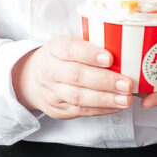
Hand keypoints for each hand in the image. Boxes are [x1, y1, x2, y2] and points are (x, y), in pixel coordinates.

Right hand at [12, 36, 131, 118]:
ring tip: (125, 99)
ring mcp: (53, 92)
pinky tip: (116, 106)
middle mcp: (51, 70)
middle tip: (126, 84)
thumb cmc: (58, 59)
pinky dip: (101, 109)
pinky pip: (81, 111)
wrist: (30, 80)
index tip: (109, 58)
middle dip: (104, 81)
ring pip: (79, 97)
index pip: (70, 49)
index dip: (90, 54)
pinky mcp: (58, 109)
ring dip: (105, 99)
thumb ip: (89, 45)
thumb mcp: (67, 44)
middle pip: (77, 76)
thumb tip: (122, 48)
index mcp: (55, 49)